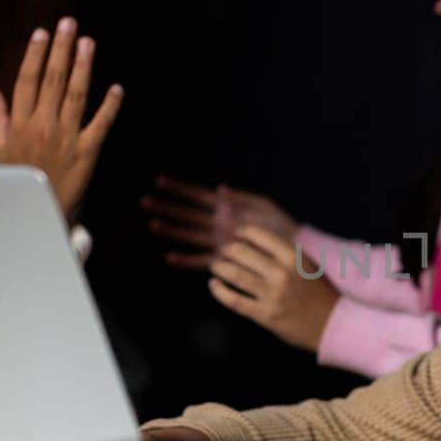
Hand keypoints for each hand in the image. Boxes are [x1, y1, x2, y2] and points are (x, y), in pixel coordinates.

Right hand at [0, 18, 122, 219]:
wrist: (37, 210)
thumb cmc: (19, 177)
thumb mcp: (0, 147)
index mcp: (21, 122)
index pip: (27, 80)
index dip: (35, 55)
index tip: (42, 33)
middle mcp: (44, 125)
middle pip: (53, 80)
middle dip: (61, 49)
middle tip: (69, 23)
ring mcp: (67, 137)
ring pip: (76, 95)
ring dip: (83, 67)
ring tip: (88, 42)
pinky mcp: (88, 151)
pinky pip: (101, 124)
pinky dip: (110, 106)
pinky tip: (116, 88)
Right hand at [144, 178, 298, 268]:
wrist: (295, 249)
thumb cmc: (281, 225)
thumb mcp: (264, 206)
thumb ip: (242, 198)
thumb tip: (220, 189)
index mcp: (228, 208)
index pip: (198, 196)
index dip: (179, 189)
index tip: (159, 181)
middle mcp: (219, 224)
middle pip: (188, 214)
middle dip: (167, 207)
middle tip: (145, 202)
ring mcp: (220, 241)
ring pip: (190, 234)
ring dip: (172, 230)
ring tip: (153, 224)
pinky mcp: (225, 258)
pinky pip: (202, 259)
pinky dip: (187, 259)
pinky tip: (170, 257)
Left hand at [208, 224, 339, 351]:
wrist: (333, 324)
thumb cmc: (319, 292)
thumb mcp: (307, 265)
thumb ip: (284, 253)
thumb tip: (252, 240)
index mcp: (293, 257)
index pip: (258, 234)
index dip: (242, 232)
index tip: (237, 235)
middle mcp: (282, 273)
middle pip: (241, 252)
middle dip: (227, 250)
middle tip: (223, 252)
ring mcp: (273, 295)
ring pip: (234, 274)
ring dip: (219, 267)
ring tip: (216, 266)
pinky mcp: (265, 315)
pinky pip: (234, 300)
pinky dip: (219, 291)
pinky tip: (214, 285)